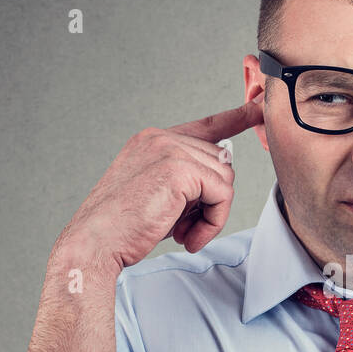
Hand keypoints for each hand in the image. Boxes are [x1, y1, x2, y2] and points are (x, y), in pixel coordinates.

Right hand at [60, 96, 264, 270]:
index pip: (205, 125)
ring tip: (184, 233)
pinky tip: (188, 236)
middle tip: (186, 228)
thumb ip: (190, 182)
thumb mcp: (160, 196)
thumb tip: (224, 180)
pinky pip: (222, 193)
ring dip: (212, 214)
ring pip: (225, 178)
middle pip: (221, 162)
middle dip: (211, 200)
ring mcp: (169, 149)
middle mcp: (161, 137)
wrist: (96, 243)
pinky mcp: (179, 168)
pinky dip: (213, 221)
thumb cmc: (124, 228)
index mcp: (153, 140)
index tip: (257, 108)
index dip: (235, 117)